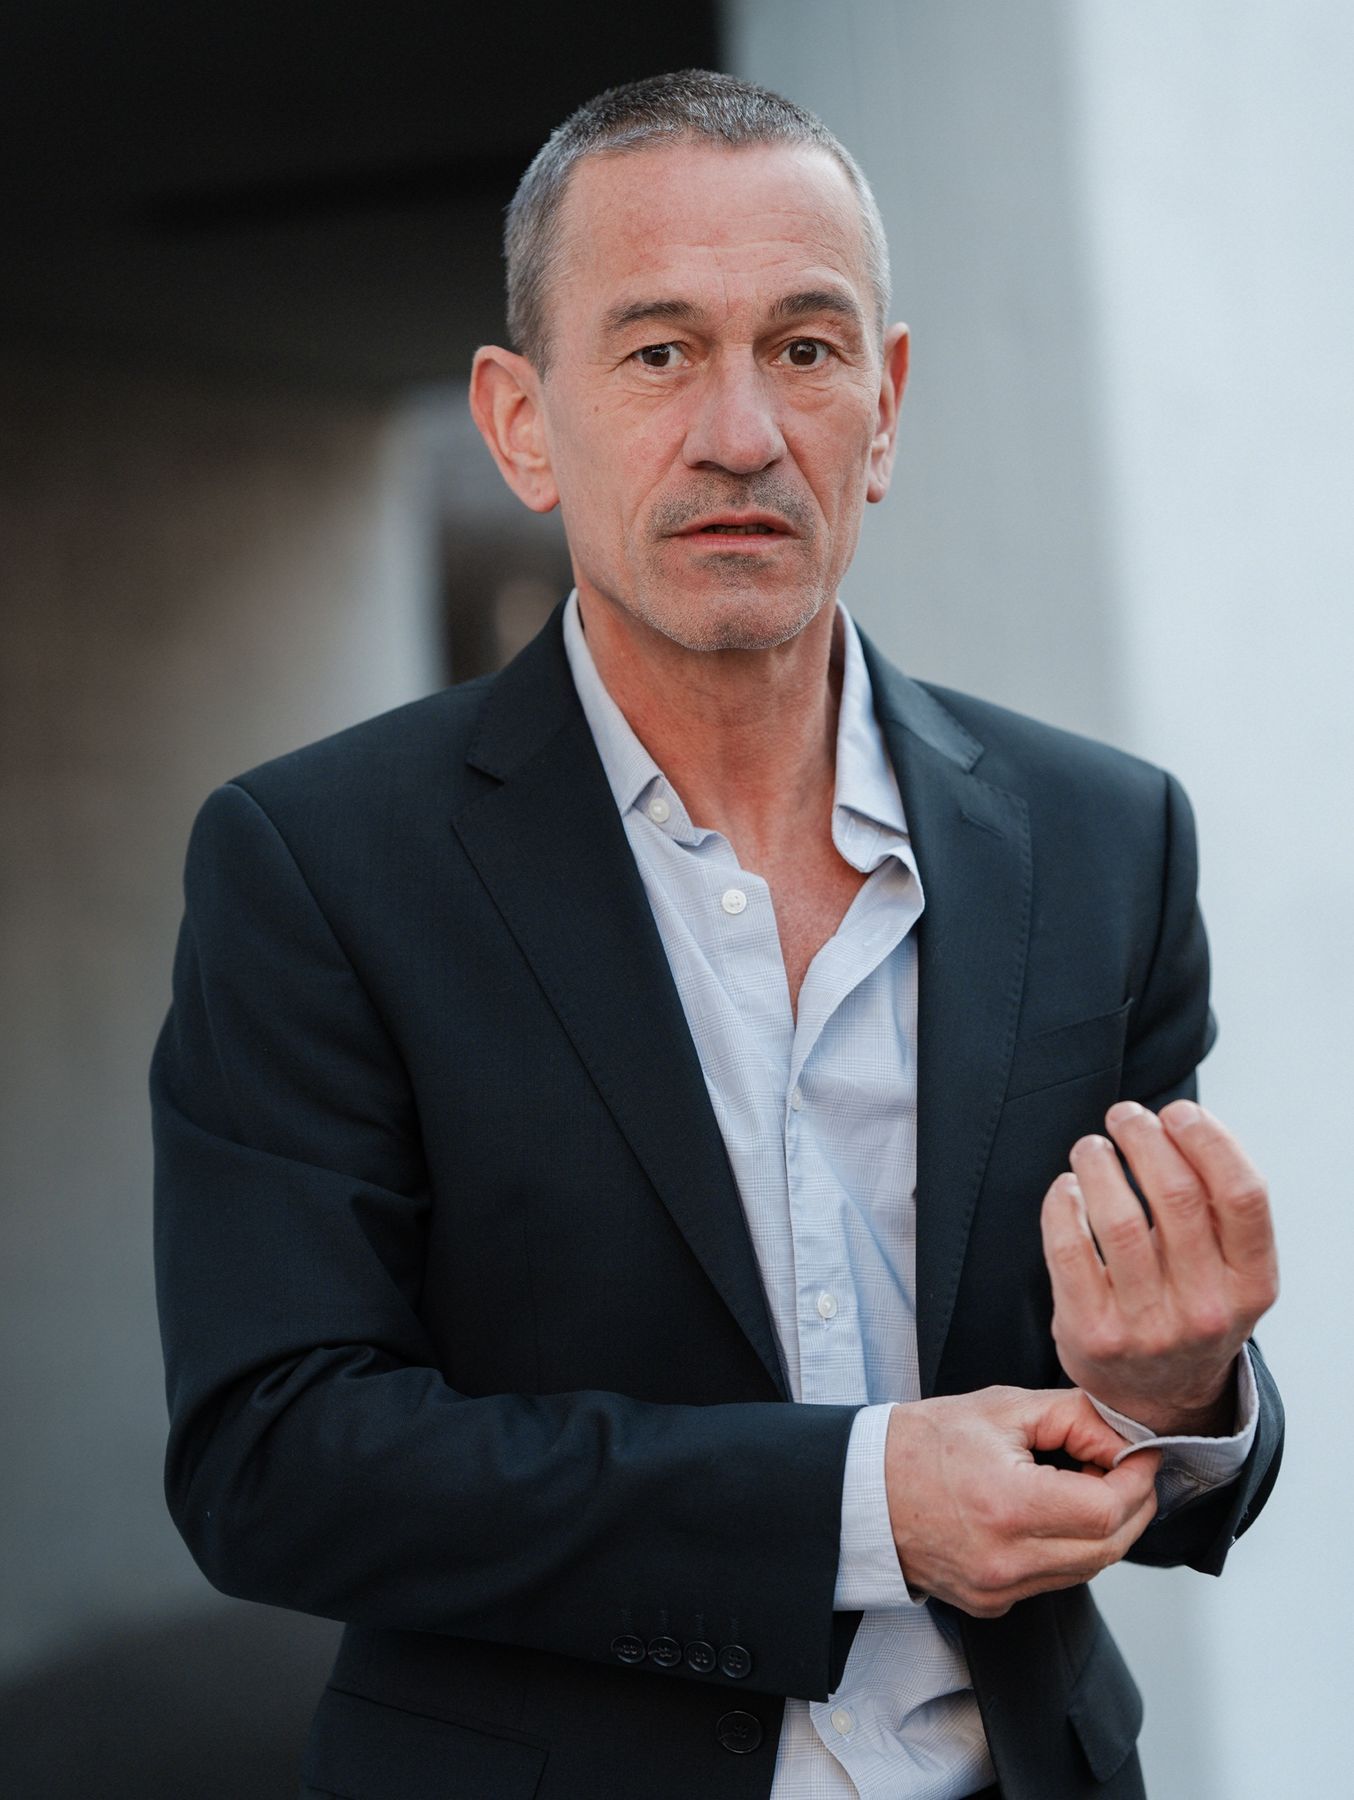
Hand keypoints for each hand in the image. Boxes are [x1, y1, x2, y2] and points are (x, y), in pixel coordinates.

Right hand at [883, 1386, 1159, 1616]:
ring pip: (1090, 1569)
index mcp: (1006, 1505)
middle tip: (1127, 1467)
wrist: (863, 1490)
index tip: (1141, 1453)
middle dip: (1133, 1504)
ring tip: (1089, 1483)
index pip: (1106, 1509)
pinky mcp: (994, 1604)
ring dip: (1106, 1528)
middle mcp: (1006, 1561)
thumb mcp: (1001, 1407)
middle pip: (1110, 1547)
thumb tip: (1126, 1439)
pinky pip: (1057, 1579)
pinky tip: (1055, 1513)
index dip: (1136, 1480)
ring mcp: (1000, 1590)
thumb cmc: (923, 1443)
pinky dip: (1072, 1548)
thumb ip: (1074, 1416)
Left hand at [1040, 1100, 1278, 1434]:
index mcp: (1251, 1284)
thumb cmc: (1191, 1303)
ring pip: (1118, 1218)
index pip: (1244, 1195)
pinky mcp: (1091, 1333)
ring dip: (1098, 1163)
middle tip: (1125, 1115)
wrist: (1158, 1396)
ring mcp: (1147, 1327)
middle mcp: (1206, 1309)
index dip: (1209, 1139)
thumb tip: (1176, 1120)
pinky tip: (1067, 1187)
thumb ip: (1218, 1207)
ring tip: (1092, 1147)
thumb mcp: (1230, 1269)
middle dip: (1145, 1137)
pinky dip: (1062, 1203)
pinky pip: (1068, 1248)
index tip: (1178, 1111)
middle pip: (1177, 1196)